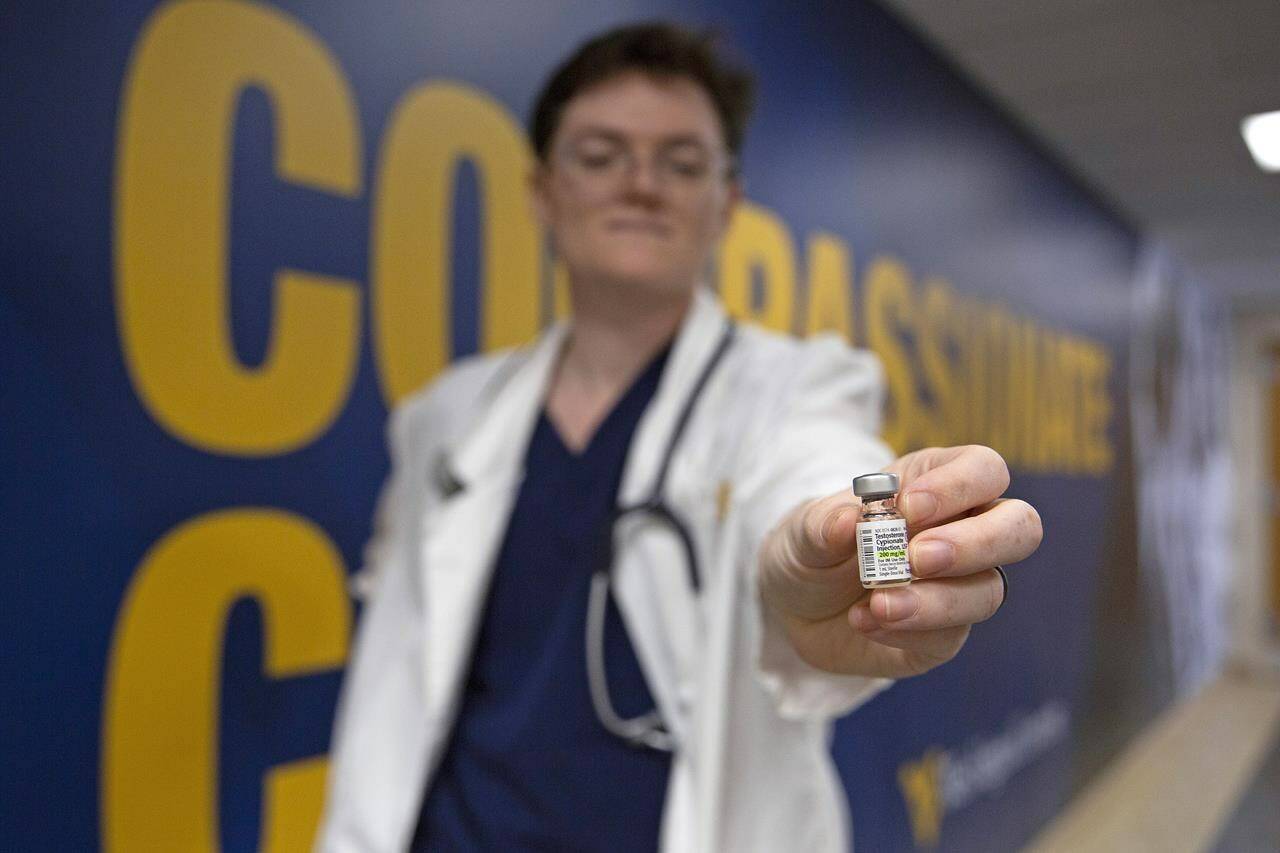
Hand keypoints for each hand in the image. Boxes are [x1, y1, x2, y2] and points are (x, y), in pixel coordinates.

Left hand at [758, 445, 1041, 678]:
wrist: (795, 604)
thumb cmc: (813, 547)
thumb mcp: (804, 529)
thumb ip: (822, 525)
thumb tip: (845, 521)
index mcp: (937, 484)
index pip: (984, 470)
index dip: (959, 486)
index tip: (910, 507)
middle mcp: (964, 531)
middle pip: (1019, 528)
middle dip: (974, 544)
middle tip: (917, 558)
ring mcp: (960, 586)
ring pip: (988, 591)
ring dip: (935, 601)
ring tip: (877, 604)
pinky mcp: (944, 634)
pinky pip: (950, 636)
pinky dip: (908, 631)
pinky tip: (865, 621)